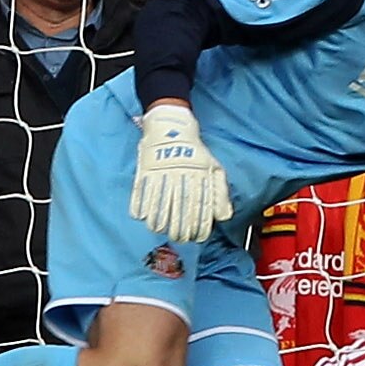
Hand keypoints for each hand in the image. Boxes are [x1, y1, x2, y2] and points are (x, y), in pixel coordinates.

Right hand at [131, 101, 232, 242]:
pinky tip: (143, 218)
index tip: (198, 237)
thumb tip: (224, 217)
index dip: (199, 224)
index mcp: (199, 175)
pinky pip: (141, 191)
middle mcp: (181, 175)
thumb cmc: (195, 152)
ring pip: (160, 202)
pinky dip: (140, 206)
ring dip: (160, 221)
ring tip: (161, 231)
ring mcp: (162, 172)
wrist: (171, 127)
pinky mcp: (145, 169)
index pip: (200, 205)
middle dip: (180, 227)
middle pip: (180, 207)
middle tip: (180, 238)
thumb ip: (220, 193)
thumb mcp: (213, 168)